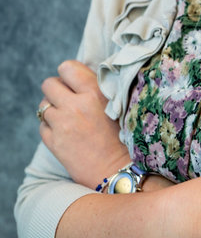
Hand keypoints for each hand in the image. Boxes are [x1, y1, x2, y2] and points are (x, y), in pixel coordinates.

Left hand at [39, 60, 128, 187]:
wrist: (117, 170)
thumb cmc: (121, 136)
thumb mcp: (116, 104)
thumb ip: (97, 88)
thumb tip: (77, 76)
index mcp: (94, 92)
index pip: (66, 67)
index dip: (68, 74)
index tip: (74, 83)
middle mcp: (75, 105)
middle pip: (49, 84)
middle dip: (57, 90)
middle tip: (68, 99)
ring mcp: (62, 124)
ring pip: (43, 105)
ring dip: (53, 109)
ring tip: (68, 118)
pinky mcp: (53, 142)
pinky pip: (42, 125)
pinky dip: (50, 127)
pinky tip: (65, 133)